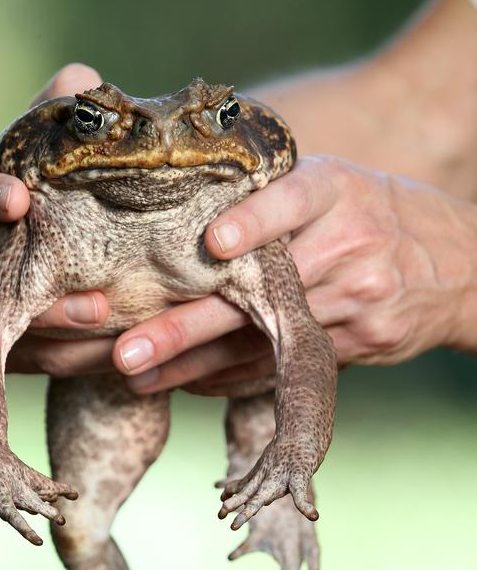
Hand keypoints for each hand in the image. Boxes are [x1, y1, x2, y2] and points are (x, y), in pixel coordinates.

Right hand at [0, 62, 118, 374]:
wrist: (81, 247)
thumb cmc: (63, 185)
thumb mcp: (69, 144)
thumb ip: (69, 110)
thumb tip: (77, 84)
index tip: (19, 199)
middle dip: (12, 292)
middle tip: (81, 299)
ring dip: (55, 334)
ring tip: (108, 320)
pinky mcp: (8, 348)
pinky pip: (32, 362)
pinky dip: (72, 359)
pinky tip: (119, 351)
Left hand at [110, 156, 476, 394]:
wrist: (458, 264)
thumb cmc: (372, 213)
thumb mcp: (334, 185)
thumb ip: (271, 200)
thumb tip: (183, 227)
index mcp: (335, 191)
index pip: (293, 200)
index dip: (254, 221)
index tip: (213, 245)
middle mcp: (346, 244)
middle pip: (260, 292)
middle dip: (187, 326)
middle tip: (127, 350)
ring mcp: (353, 299)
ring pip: (262, 341)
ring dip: (193, 365)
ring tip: (136, 377)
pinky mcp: (356, 343)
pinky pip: (283, 366)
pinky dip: (230, 378)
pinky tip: (185, 384)